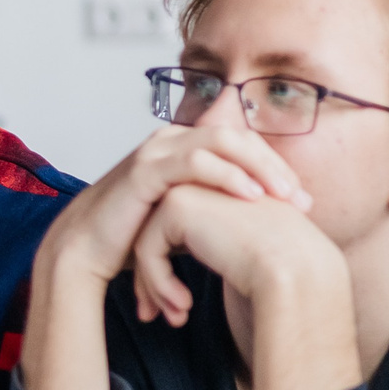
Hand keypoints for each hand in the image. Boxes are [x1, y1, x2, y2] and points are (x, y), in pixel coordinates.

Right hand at [18, 124, 309, 389]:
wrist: (85, 252)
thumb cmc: (131, 239)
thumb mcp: (184, 219)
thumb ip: (214, 208)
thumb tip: (259, 223)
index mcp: (183, 148)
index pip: (242, 144)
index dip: (276, 168)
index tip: (302, 201)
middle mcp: (171, 140)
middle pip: (239, 137)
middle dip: (275, 166)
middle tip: (302, 200)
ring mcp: (157, 150)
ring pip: (222, 141)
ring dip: (259, 168)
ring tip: (284, 197)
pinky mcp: (145, 169)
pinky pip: (195, 162)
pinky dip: (227, 175)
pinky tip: (251, 196)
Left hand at [124, 181, 337, 326]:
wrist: (293, 267)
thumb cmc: (283, 268)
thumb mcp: (246, 252)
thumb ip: (217, 248)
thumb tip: (192, 270)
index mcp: (221, 190)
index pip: (179, 231)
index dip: (168, 270)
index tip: (176, 307)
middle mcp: (203, 181)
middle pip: (158, 234)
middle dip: (152, 280)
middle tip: (154, 317)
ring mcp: (188, 186)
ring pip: (148, 243)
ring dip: (155, 287)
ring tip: (175, 319)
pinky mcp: (177, 204)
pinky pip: (149, 250)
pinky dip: (159, 283)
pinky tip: (184, 306)